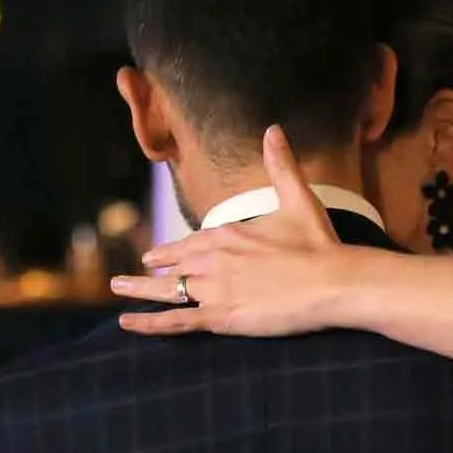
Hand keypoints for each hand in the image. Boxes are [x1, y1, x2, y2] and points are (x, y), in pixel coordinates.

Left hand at [110, 125, 359, 336]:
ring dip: (141, 290)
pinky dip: (149, 323)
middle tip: (130, 274)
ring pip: (168, 290)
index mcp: (229, 233)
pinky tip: (126, 323)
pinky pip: (176, 321)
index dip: (173, 249)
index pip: (191, 242)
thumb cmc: (320, 244)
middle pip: (176, 265)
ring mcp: (215, 289)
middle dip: (153, 268)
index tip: (155, 254)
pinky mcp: (222, 317)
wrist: (334, 282)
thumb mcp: (300, 199)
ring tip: (118, 289)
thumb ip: (282, 165)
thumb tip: (273, 128)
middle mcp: (214, 259)